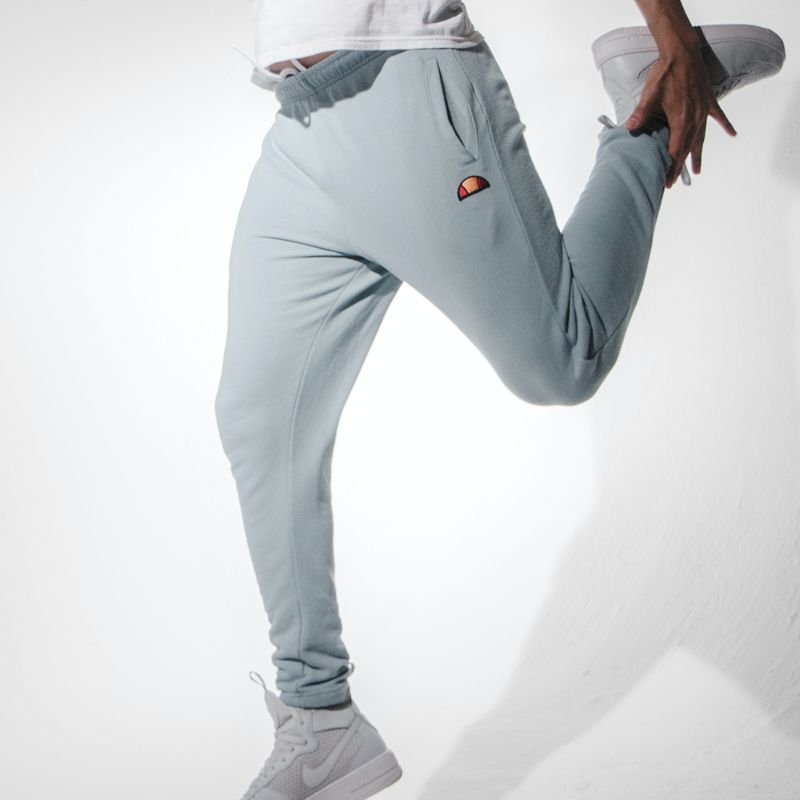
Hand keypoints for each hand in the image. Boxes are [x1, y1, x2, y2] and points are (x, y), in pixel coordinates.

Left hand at [625, 41, 736, 187]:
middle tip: (673, 183)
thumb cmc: (665, 73)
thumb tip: (628, 128)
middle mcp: (695, 118)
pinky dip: (725, 126)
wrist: (682, 51)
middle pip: (687, 149)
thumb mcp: (649, 94)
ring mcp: (703, 110)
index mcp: (681, 120)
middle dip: (679, 167)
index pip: (675, 151)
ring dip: (697, 155)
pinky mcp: (709, 100)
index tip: (666, 182)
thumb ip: (640, 113)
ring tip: (696, 171)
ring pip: (701, 138)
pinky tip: (733, 134)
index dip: (670, 168)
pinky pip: (718, 117)